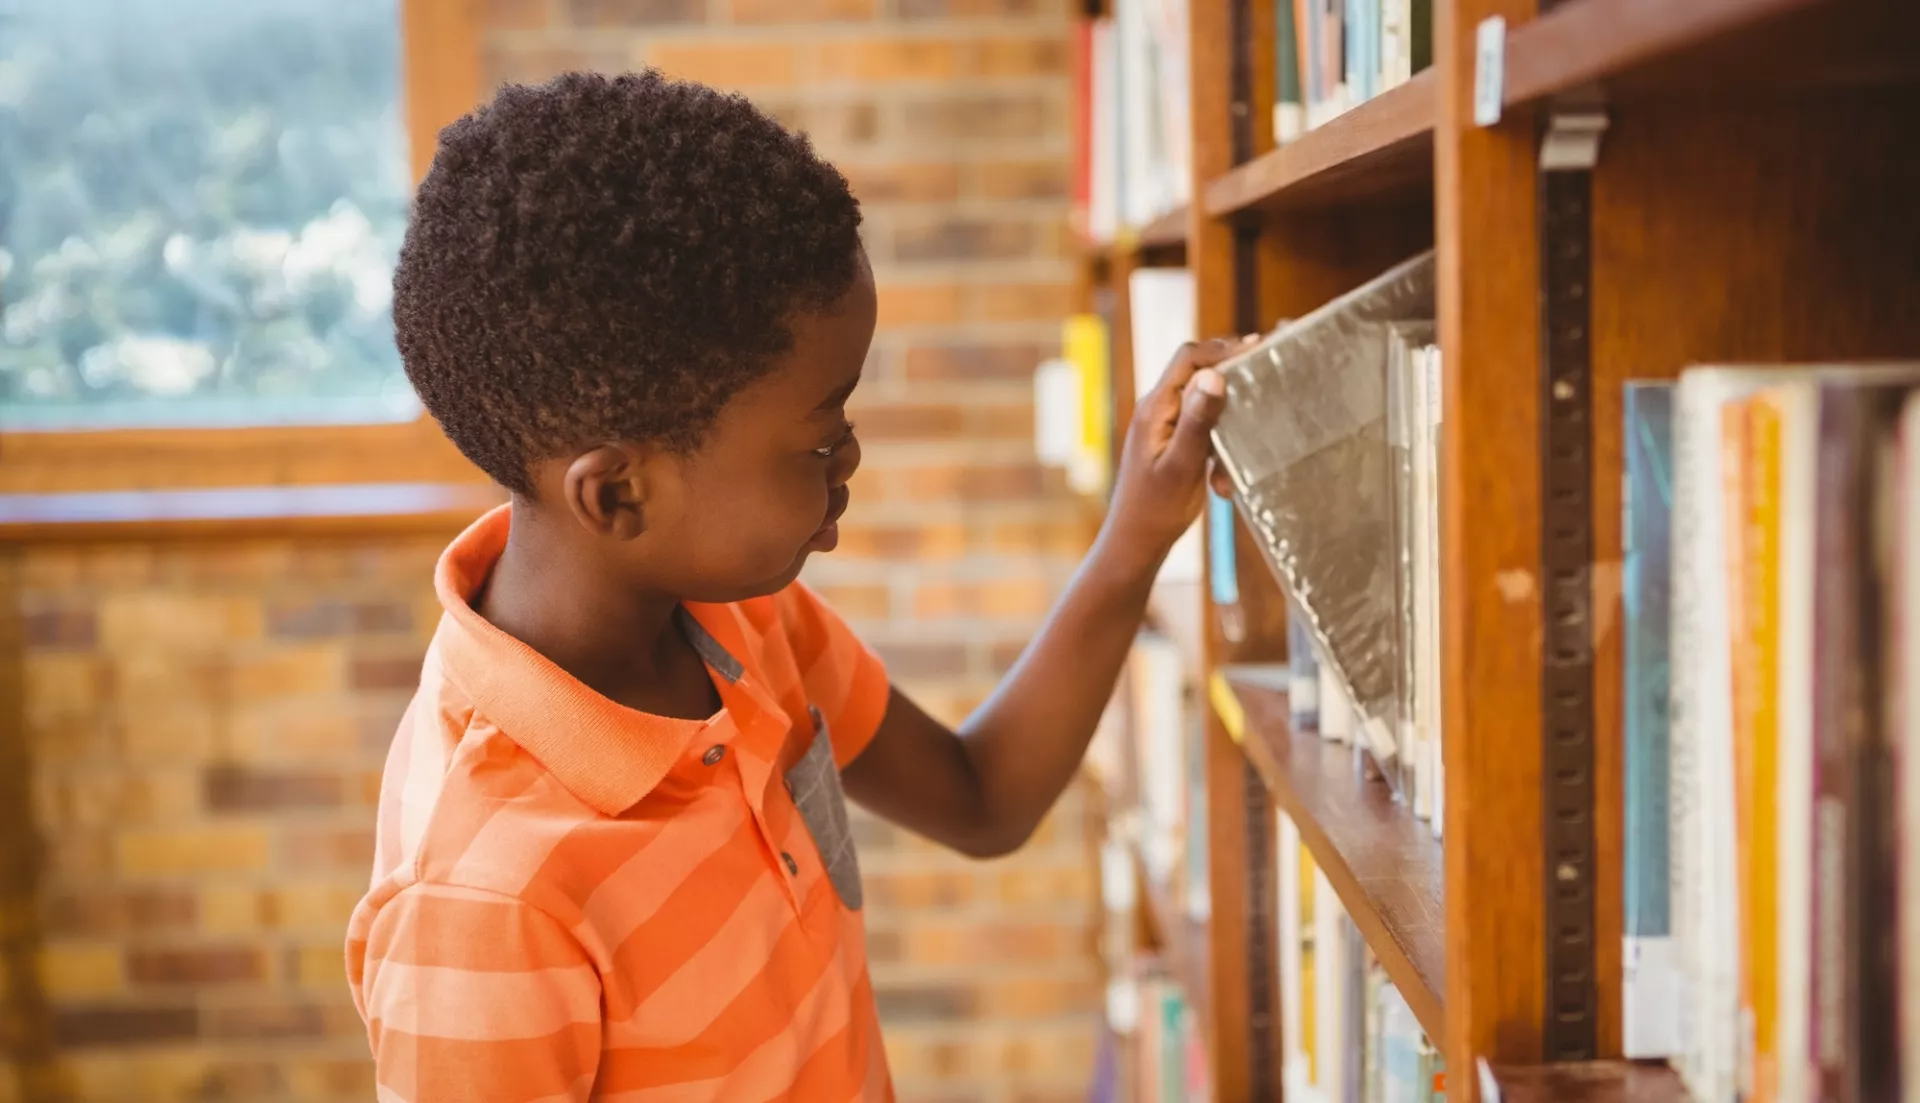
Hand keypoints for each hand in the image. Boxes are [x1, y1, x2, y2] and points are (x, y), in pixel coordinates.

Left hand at [1101, 335, 1255, 566]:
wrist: (1135, 544)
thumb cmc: (1155, 509)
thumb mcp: (1182, 464)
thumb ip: (1197, 420)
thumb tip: (1213, 375)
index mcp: (1154, 408)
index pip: (1188, 358)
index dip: (1223, 348)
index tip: (1258, 348)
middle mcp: (1157, 410)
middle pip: (1199, 375)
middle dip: (1232, 382)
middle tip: (1266, 381)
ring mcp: (1164, 426)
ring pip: (1205, 407)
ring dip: (1227, 428)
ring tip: (1238, 456)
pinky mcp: (1173, 444)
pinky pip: (1203, 432)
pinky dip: (1218, 452)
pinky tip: (1221, 484)